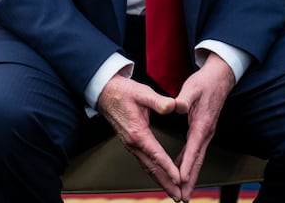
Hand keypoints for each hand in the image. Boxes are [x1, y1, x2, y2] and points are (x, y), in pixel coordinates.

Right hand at [96, 72, 181, 199]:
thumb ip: (160, 101)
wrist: (105, 92)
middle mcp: (133, 143)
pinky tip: (160, 178)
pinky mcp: (131, 144)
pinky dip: (154, 173)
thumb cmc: (123, 92)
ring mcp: (131, 145)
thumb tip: (174, 106)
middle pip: (152, 168)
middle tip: (179, 196)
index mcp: (137, 132)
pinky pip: (144, 163)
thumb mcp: (143, 92)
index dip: (169, 168)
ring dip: (161, 182)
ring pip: (148, 168)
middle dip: (167, 183)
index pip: (156, 154)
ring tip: (173, 193)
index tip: (179, 179)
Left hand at [172, 53, 236, 201]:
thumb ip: (183, 99)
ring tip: (183, 191)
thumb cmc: (205, 82)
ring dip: (190, 176)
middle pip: (197, 161)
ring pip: (197, 159)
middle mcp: (206, 133)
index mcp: (202, 125)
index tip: (180, 180)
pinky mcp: (204, 131)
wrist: (220, 77)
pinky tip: (181, 169)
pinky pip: (195, 152)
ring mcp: (206, 133)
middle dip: (190, 180)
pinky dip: (189, 163)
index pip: (193, 150)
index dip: (186, 167)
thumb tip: (176, 106)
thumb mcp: (191, 88)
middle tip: (183, 197)